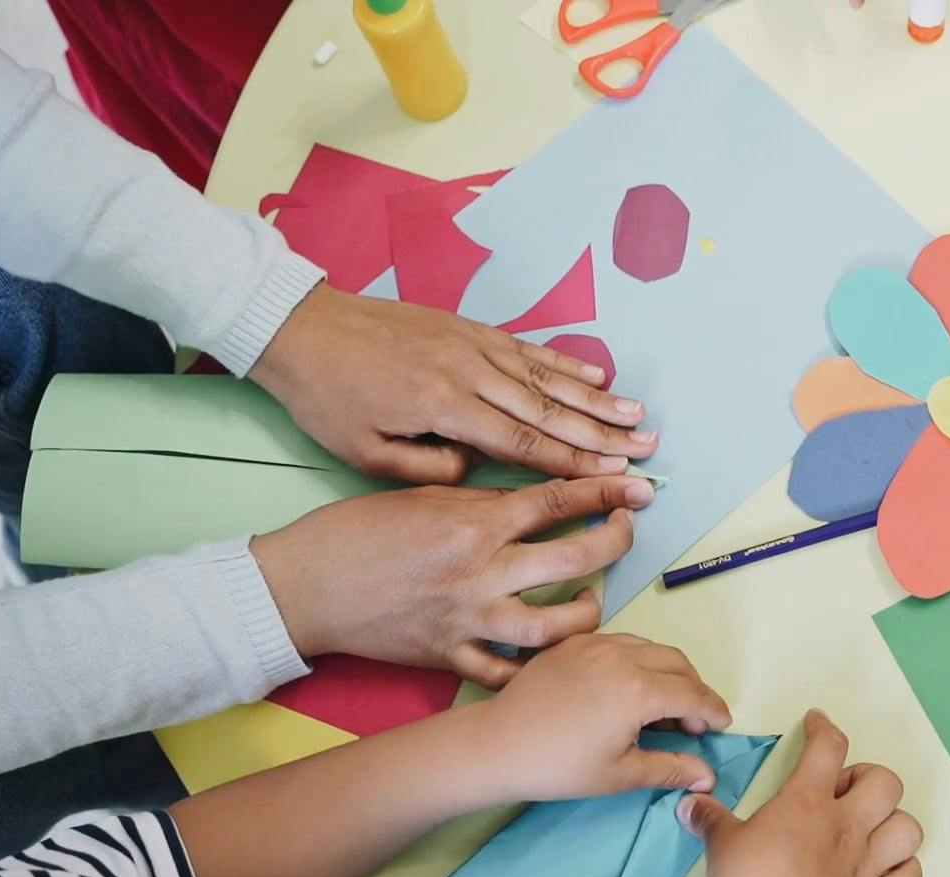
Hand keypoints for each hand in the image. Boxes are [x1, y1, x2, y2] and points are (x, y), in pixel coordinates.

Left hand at [249, 283, 657, 483]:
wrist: (302, 328)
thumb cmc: (329, 398)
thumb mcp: (364, 452)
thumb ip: (427, 470)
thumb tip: (478, 472)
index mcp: (444, 407)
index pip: (523, 443)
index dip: (574, 462)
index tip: (614, 476)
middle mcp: (469, 371)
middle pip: (549, 410)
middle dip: (603, 433)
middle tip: (647, 448)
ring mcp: (473, 345)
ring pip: (546, 377)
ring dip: (596, 397)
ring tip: (637, 413)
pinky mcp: (469, 328)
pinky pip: (527, 348)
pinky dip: (564, 361)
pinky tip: (596, 372)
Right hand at [250, 475, 651, 685]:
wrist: (302, 586)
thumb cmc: (353, 532)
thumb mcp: (418, 496)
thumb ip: (478, 501)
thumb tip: (530, 499)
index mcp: (473, 523)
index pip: (556, 501)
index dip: (604, 493)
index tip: (636, 488)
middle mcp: (480, 573)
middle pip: (573, 559)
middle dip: (613, 543)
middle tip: (627, 532)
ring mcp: (468, 621)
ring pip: (553, 626)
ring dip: (586, 613)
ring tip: (593, 599)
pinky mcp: (448, 657)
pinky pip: (505, 673)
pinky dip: (531, 668)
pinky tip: (548, 655)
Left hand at [466, 633, 733, 802]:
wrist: (497, 744)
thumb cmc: (559, 767)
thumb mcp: (620, 774)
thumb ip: (670, 768)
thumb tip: (708, 776)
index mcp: (639, 690)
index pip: (693, 695)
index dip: (713, 711)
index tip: (721, 726)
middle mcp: (623, 656)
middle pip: (678, 663)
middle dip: (695, 689)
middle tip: (693, 720)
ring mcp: (595, 644)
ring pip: (651, 647)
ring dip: (668, 671)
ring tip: (664, 702)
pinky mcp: (573, 643)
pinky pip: (620, 641)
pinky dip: (638, 659)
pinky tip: (630, 685)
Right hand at [678, 710, 923, 876]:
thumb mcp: (721, 841)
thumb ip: (709, 817)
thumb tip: (689, 804)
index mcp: (808, 803)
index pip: (828, 747)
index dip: (824, 728)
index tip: (817, 723)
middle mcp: (846, 827)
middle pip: (886, 782)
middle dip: (869, 779)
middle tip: (842, 793)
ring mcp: (864, 865)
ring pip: (908, 829)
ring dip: (893, 824)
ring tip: (869, 830)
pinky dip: (903, 872)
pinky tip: (886, 870)